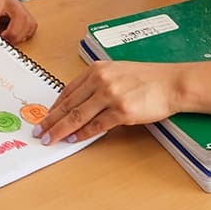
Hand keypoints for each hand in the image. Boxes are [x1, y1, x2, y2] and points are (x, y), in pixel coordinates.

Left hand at [0, 0, 36, 44]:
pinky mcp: (26, 13)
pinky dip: (26, 34)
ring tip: (8, 39)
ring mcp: (20, 7)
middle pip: (19, 17)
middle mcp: (11, 2)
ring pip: (28, 22)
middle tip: (2, 41)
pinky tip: (17, 36)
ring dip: (19, 36)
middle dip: (12, 33)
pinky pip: (32, 25)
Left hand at [33, 61, 180, 143]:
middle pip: (69, 104)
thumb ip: (97, 84)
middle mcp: (101, 80)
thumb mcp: (117, 72)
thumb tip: (78, 105)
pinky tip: (74, 139)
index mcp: (97, 69)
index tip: (44, 117)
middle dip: (51, 121)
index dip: (54, 107)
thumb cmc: (147, 79)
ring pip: (78, 116)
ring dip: (61, 130)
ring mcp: (111, 95)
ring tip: (50, 139)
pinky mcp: (122, 111)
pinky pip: (97, 126)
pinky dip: (83, 134)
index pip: (68, 91)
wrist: (171, 83)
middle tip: (39, 132)